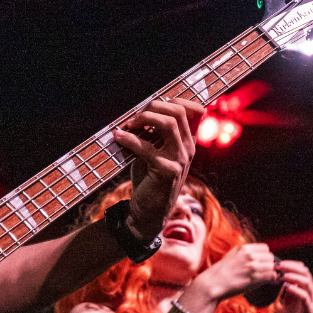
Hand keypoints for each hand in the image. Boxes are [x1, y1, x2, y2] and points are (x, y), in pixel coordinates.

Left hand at [115, 97, 200, 236]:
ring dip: (144, 118)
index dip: (174, 100)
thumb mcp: (155, 152)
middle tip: (135, 116)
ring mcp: (180, 160)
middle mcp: (188, 149)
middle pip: (178, 112)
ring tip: (128, 124)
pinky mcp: (166, 171)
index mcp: (188, 142)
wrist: (148, 212)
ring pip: (169, 124)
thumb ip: (153, 133)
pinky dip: (129, 139)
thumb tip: (138, 113)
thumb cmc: (150, 179)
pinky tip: (117, 137)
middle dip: (153, 107)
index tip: (152, 106)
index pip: (195, 110)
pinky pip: (147, 147)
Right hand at [190, 242, 278, 304]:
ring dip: (271, 273)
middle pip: (270, 257)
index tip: (263, 262)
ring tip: (267, 278)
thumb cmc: (220, 272)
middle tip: (265, 272)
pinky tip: (268, 282)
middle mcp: (250, 255)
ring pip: (272, 267)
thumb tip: (255, 255)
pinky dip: (272, 279)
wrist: (213, 283)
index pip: (265, 248)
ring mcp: (252, 266)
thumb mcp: (232, 255)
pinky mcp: (254, 278)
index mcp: (244, 249)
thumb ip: (244, 253)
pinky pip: (271, 276)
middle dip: (269, 264)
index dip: (265, 256)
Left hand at [277, 260, 312, 312]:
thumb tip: (276, 274)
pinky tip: (286, 287)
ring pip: (306, 282)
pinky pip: (304, 297)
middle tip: (278, 265)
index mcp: (306, 286)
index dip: (290, 264)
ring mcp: (311, 299)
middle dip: (291, 267)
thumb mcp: (287, 297)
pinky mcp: (309, 308)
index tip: (276, 262)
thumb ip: (286, 286)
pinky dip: (296, 290)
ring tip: (282, 275)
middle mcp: (311, 290)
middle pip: (304, 272)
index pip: (301, 268)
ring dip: (294, 276)